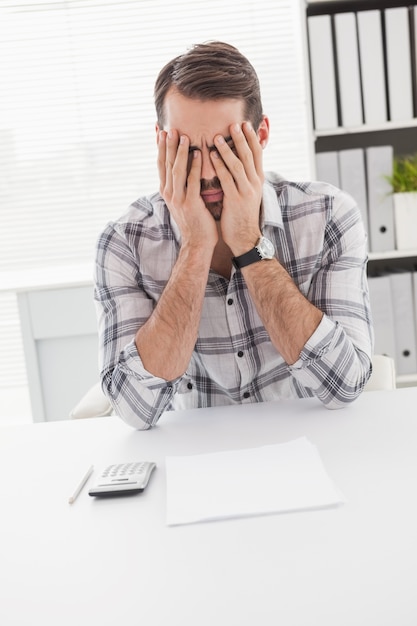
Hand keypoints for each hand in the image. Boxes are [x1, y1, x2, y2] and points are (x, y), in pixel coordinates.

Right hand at [157, 129, 217, 250]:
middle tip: (169, 128)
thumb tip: (181, 168)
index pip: (160, 164)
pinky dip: (194, 166)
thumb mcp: (183, 201)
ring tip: (183, 136)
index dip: (160, 147)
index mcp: (166, 191)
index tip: (159, 130)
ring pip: (176, 170)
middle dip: (167, 145)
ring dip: (179, 152)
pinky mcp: (191, 203)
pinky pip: (192, 181)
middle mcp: (169, 193)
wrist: (197, 243)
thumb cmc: (194, 221)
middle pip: (166, 164)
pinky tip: (198, 154)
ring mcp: (178, 199)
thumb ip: (181, 185)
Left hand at [210, 121, 263, 254]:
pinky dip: (220, 165)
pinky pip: (227, 179)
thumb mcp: (248, 193)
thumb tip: (241, 161)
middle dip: (242, 138)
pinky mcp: (236, 199)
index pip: (258, 154)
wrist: (244, 236)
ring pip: (238, 165)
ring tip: (217, 137)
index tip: (246, 124)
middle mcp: (255, 183)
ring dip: (228, 149)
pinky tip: (212, 156)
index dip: (252, 138)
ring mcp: (246, 191)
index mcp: (258, 180)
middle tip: (234, 123)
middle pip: (250, 155)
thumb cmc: (243, 214)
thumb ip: (245, 177)